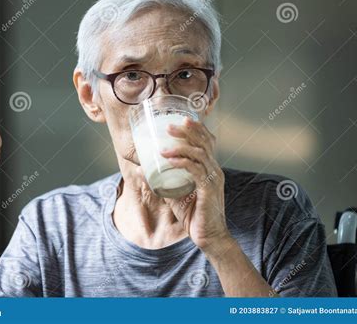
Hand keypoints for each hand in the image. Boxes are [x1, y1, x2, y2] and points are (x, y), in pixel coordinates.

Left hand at [160, 116, 228, 251]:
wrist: (210, 237)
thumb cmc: (194, 215)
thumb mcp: (176, 195)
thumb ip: (162, 182)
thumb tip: (142, 171)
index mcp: (210, 168)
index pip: (207, 141)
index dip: (196, 128)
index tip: (180, 119)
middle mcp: (214, 170)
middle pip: (205, 142)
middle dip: (188, 130)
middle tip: (168, 124)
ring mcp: (213, 179)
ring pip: (200, 153)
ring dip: (180, 146)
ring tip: (163, 146)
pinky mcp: (208, 190)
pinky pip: (195, 170)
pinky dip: (182, 162)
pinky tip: (169, 160)